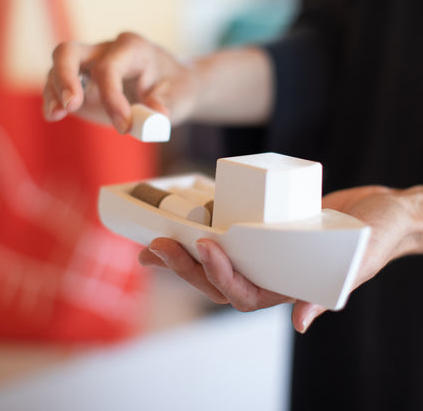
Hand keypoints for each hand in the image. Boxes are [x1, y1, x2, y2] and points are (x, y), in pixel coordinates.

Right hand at [43, 32, 198, 131]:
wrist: (174, 88)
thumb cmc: (177, 88)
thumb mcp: (179, 97)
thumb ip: (166, 104)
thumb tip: (155, 115)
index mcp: (132, 48)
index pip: (109, 68)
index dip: (112, 98)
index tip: (124, 127)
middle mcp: (106, 51)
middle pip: (69, 52)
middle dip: (65, 76)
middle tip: (70, 104)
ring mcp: (90, 65)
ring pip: (59, 68)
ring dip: (54, 91)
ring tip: (56, 114)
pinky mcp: (82, 83)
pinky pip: (59, 86)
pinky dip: (53, 100)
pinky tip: (53, 116)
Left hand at [139, 185, 422, 332]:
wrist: (380, 212)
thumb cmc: (376, 235)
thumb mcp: (358, 261)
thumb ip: (331, 289)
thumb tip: (301, 322)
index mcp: (287, 289)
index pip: (244, 292)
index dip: (221, 274)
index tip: (206, 245)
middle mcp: (269, 273)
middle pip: (217, 281)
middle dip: (186, 267)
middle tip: (157, 247)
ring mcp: (262, 253)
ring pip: (215, 260)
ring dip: (183, 253)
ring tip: (153, 242)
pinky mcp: (261, 231)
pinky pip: (227, 233)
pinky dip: (203, 227)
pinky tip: (183, 219)